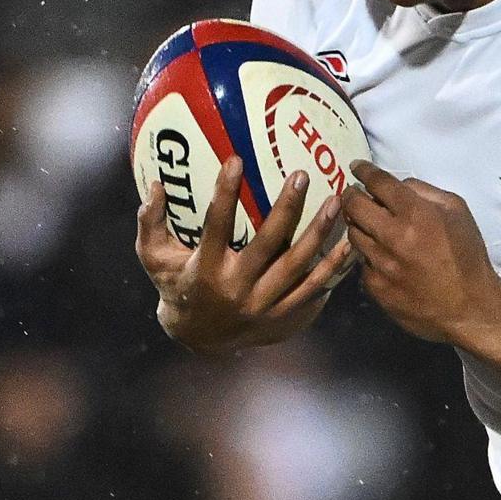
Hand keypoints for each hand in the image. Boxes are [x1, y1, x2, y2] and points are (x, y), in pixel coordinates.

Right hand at [136, 158, 355, 353]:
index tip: (235, 160)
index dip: (224, 193)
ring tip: (336, 203)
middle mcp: (237, 290)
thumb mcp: (153, 258)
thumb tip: (154, 186)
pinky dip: (333, 267)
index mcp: (204, 271)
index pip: (215, 226)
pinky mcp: (284, 318)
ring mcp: (264, 307)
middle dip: (288, 208)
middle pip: (268, 244)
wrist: (199, 339)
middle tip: (302, 176)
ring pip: (298, 267)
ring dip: (319, 233)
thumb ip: (150, 222)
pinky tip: (349, 243)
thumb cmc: (175, 286)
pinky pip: (315, 290)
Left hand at [342, 160, 500, 346]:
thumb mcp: (458, 212)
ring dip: (358, 226)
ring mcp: (381, 263)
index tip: (357, 168)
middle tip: (353, 195)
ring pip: (353, 234)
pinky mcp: (375, 286)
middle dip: (350, 195)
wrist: (469, 307)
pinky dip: (369, 255)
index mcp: (415, 214)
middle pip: (353, 206)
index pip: (378, 182)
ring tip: (369, 226)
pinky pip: (361, 262)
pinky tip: (382, 257)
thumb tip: (398, 186)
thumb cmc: (468, 256)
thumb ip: (426, 192)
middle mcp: (392, 236)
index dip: (364, 171)